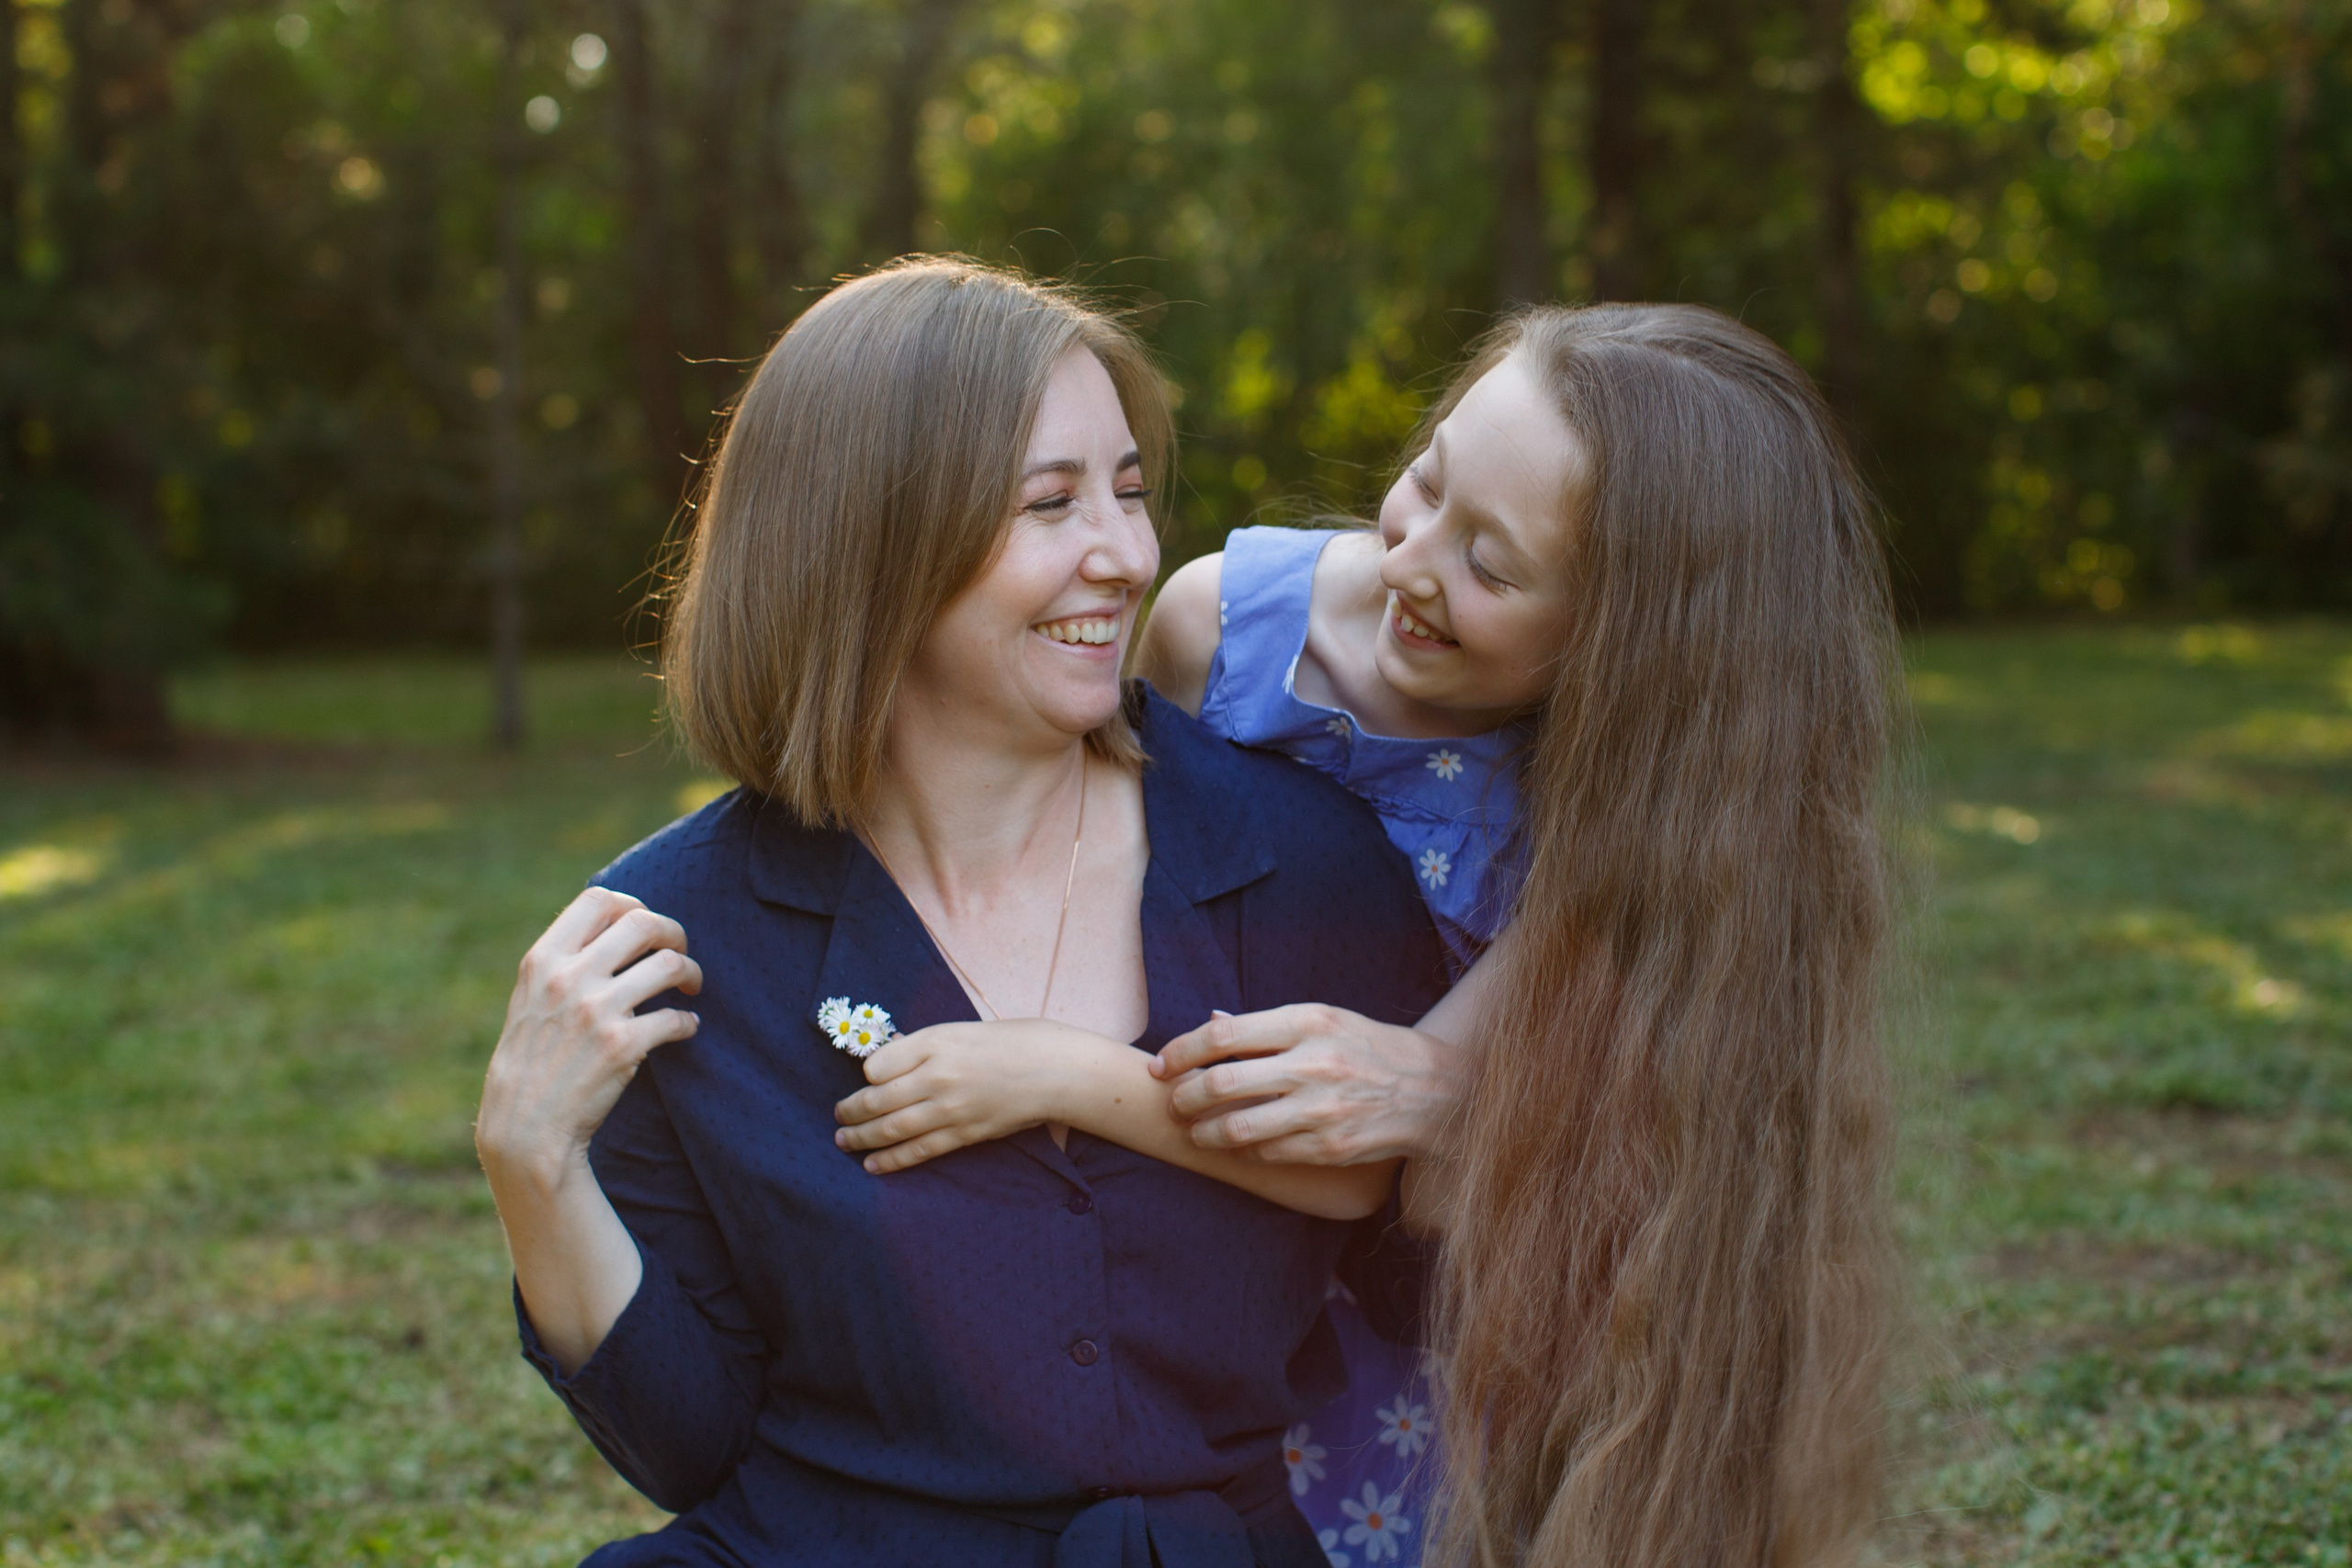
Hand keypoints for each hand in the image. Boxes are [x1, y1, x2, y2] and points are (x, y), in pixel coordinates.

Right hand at [476, 887, 702, 1187]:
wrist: (525, 1128)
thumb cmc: (531, 1062)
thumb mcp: (531, 999)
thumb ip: (564, 963)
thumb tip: (612, 925)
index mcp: (543, 960)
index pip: (598, 900)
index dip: (632, 905)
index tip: (644, 928)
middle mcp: (569, 978)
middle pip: (643, 922)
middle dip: (672, 932)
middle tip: (679, 951)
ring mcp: (597, 1011)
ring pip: (669, 964)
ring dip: (690, 972)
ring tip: (691, 986)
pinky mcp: (623, 1046)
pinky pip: (677, 1018)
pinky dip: (689, 1022)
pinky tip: (686, 1028)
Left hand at [833, 1019, 1105, 1173]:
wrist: (1052, 1069)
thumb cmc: (1008, 1042)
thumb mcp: (960, 1030)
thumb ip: (920, 1046)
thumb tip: (885, 1060)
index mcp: (935, 1042)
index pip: (878, 1064)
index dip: (866, 1074)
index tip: (866, 1079)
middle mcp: (938, 1076)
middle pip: (878, 1099)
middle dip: (851, 1111)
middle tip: (837, 1116)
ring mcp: (951, 1108)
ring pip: (892, 1129)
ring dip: (861, 1137)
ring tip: (843, 1140)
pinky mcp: (964, 1133)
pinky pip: (919, 1150)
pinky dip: (891, 1159)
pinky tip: (872, 1164)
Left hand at [1151, 1005, 1469, 1165]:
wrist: (1433, 1091)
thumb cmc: (1367, 1047)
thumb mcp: (1324, 1019)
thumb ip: (1265, 1026)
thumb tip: (1210, 1022)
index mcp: (1307, 1022)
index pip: (1224, 1035)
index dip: (1182, 1050)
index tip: (1162, 1065)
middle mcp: (1313, 1064)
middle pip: (1222, 1083)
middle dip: (1184, 1097)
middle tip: (1172, 1103)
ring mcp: (1322, 1109)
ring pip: (1237, 1127)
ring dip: (1203, 1132)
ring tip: (1193, 1131)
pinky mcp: (1329, 1147)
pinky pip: (1266, 1152)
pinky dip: (1242, 1150)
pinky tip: (1235, 1144)